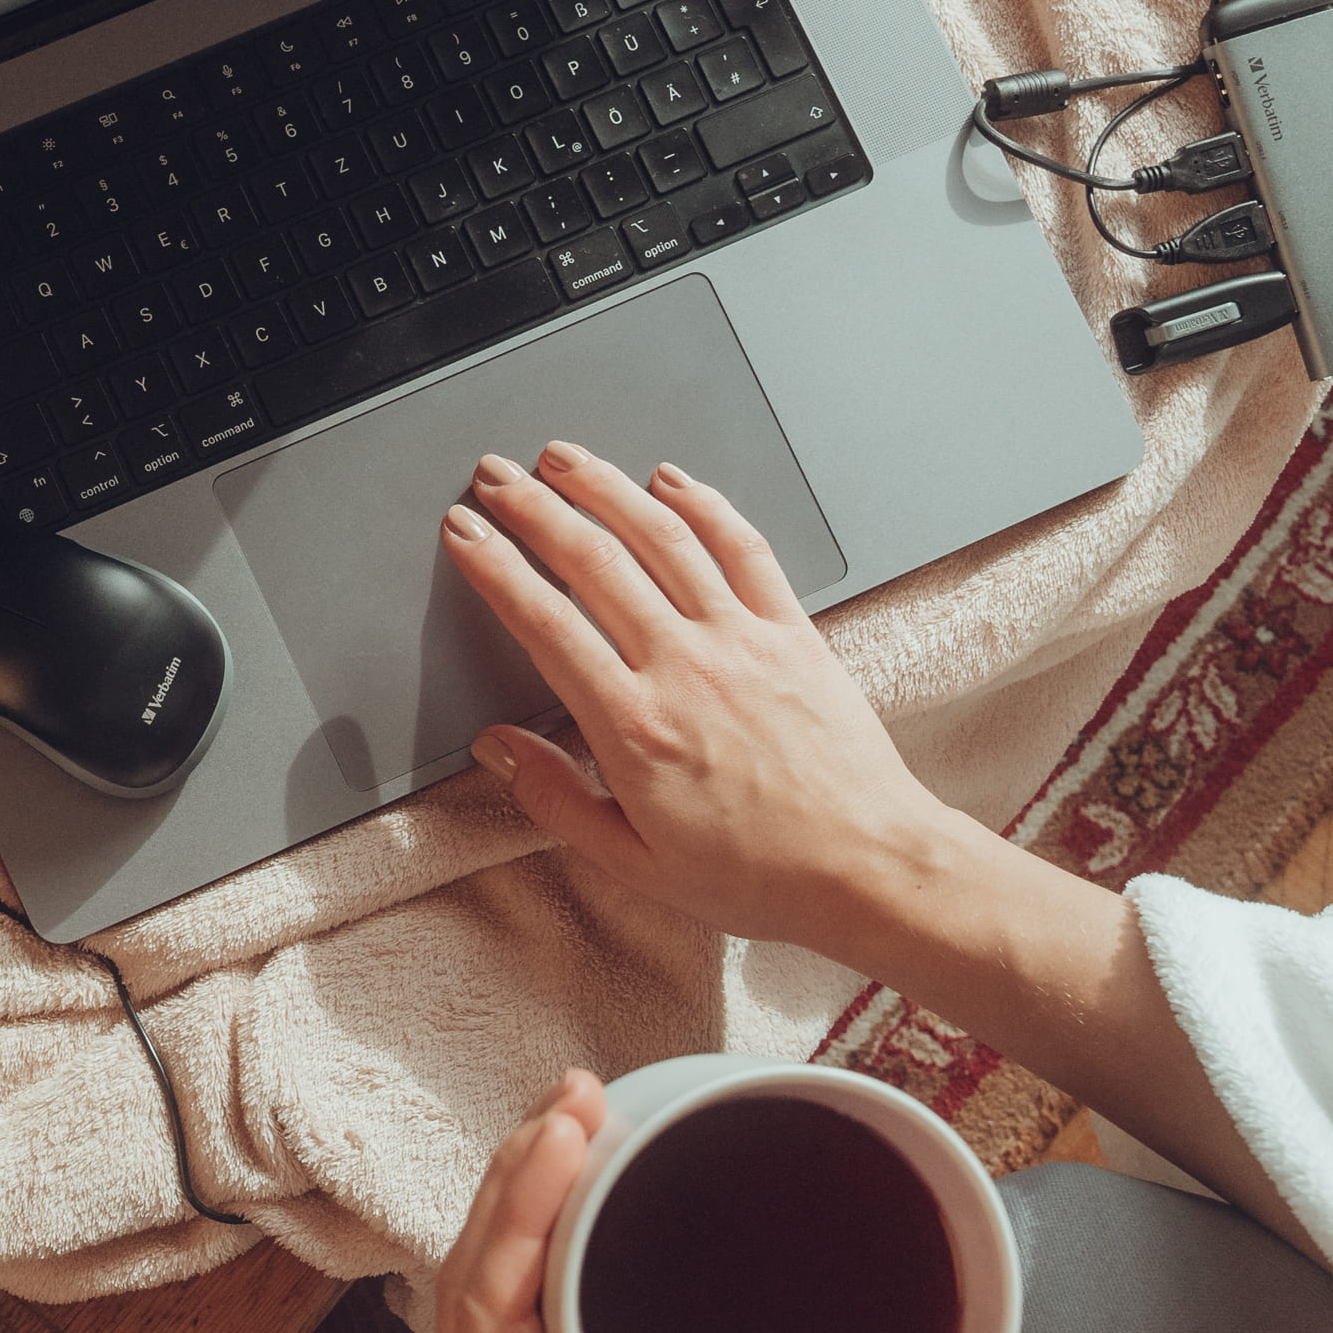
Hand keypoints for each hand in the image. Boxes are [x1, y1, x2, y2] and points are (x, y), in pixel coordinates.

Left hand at [432, 1072, 833, 1332]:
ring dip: (544, 1183)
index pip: (479, 1319)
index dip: (513, 1220)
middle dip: (523, 1177)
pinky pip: (566, 1283)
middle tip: (579, 1094)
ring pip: (520, 1270)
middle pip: (487, 1276)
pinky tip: (610, 1165)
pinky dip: (581, 1214)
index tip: (564, 1139)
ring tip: (584, 1105)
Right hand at [443, 445, 966, 960]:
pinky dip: (703, 503)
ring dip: (605, 487)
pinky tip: (671, 480)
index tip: (465, 533)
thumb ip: (556, 800)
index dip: (495, 566)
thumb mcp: (635, 862)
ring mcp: (743, 640)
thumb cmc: (762, 874)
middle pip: (594, 561)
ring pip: (663, 538)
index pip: (545, 622)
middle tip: (494, 477)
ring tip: (563, 458)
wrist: (868, 866)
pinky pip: (742, 547)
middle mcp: (686, 667)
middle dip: (533, 507)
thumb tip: (498, 750)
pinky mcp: (793, 631)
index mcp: (635, 726)